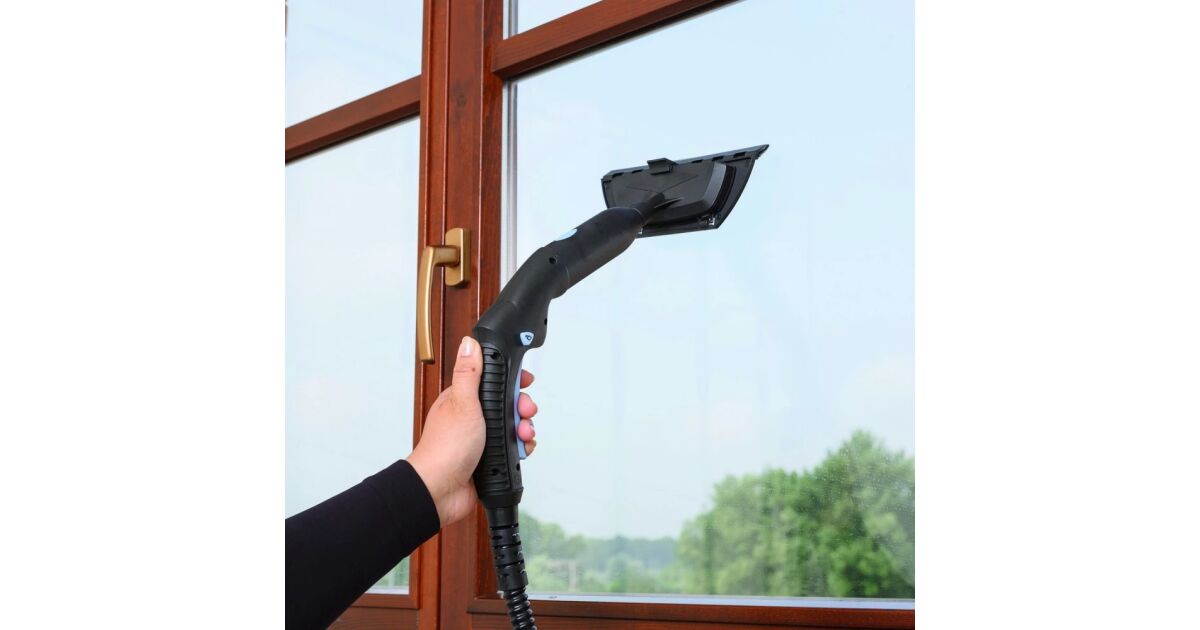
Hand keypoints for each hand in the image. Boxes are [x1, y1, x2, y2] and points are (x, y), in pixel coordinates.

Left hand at [407, 336, 538, 526]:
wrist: (442, 490)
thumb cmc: (445, 448)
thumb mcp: (462, 403)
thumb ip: (469, 373)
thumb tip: (469, 344)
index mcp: (464, 399)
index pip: (493, 380)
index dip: (511, 380)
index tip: (525, 381)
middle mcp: (473, 417)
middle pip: (508, 404)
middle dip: (522, 407)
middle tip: (525, 412)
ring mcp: (482, 438)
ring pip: (513, 426)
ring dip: (524, 429)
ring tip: (524, 435)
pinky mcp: (490, 458)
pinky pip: (513, 448)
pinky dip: (521, 448)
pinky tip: (521, 450)